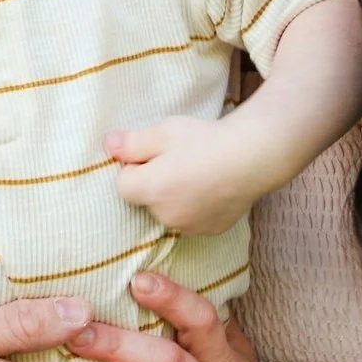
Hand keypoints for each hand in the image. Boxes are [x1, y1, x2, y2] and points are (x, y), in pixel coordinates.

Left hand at [107, 115, 263, 236]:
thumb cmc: (206, 140)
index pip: (123, 185)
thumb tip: (108, 145)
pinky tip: (211, 186)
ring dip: (174, 196)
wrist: (253, 156)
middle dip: (154, 182)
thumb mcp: (164, 131)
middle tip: (178, 159)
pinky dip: (195, 206)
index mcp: (152, 190)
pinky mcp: (211, 231)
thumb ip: (131, 142)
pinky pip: (191, 219)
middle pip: (145, 200)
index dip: (134, 167)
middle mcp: (167, 216)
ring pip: (168, 211)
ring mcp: (190, 227)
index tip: (154, 154)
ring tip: (197, 171)